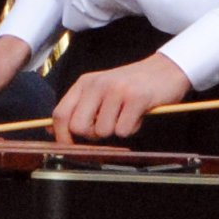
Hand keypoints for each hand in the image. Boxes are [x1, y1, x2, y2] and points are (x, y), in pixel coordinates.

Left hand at [50, 53, 191, 143]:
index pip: (61, 114)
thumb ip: (80, 108)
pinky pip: (124, 130)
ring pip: (103, 132)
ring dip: (116, 130)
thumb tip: (53, 130)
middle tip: (108, 127)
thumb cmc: (131, 86)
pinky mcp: (136, 98)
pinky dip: (132, 129)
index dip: (62, 136)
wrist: (165, 70)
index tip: (69, 148)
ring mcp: (116, 90)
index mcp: (84, 83)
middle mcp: (97, 85)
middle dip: (91, 136)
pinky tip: (138, 114)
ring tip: (127, 115)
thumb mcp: (100, 91)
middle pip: (78, 127)